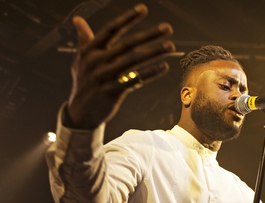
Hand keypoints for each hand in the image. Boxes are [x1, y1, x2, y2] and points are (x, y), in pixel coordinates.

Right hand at [67, 4, 174, 128]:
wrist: (79, 113)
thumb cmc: (84, 83)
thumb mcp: (80, 61)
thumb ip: (84, 39)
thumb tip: (78, 19)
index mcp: (90, 50)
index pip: (111, 30)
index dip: (127, 19)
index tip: (143, 9)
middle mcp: (96, 61)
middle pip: (127, 44)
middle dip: (149, 35)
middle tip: (167, 28)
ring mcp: (104, 77)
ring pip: (133, 61)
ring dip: (154, 52)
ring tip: (171, 46)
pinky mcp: (111, 92)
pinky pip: (134, 80)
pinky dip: (150, 73)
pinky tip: (164, 67)